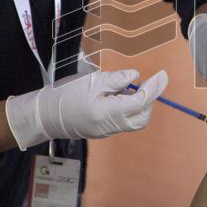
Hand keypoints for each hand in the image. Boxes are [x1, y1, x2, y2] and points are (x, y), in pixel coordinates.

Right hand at [5, 68, 168, 148]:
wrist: (44, 115)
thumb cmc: (65, 95)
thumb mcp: (91, 81)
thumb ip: (116, 80)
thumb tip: (136, 76)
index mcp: (108, 113)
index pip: (141, 102)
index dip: (154, 88)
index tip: (163, 75)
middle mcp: (110, 126)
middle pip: (142, 117)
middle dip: (149, 100)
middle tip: (146, 83)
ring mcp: (107, 132)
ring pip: (134, 121)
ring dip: (138, 105)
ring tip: (127, 88)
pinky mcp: (103, 131)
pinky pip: (123, 121)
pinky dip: (128, 108)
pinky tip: (118, 96)